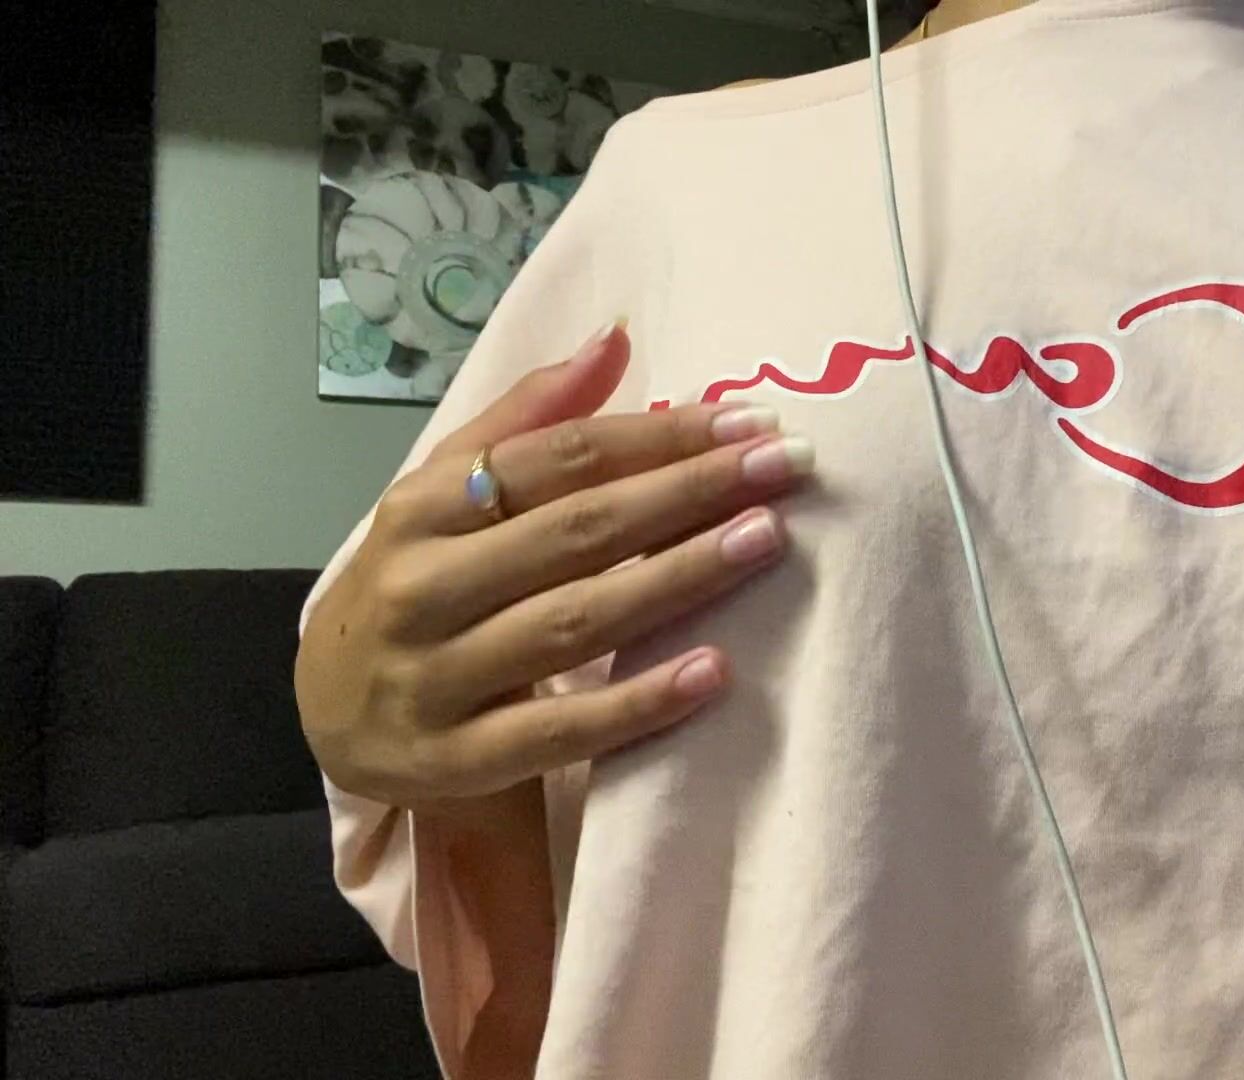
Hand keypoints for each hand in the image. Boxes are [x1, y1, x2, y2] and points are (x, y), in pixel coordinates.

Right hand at [296, 321, 814, 806]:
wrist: (326, 718)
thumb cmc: (415, 585)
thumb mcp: (442, 494)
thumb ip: (527, 419)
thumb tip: (614, 339)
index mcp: (423, 507)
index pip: (556, 459)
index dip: (657, 435)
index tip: (748, 419)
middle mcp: (423, 586)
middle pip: (574, 530)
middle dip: (687, 492)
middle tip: (785, 466)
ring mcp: (437, 678)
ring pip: (574, 621)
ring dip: (677, 578)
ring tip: (764, 540)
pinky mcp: (459, 759)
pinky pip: (560, 731)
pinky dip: (638, 703)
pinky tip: (715, 671)